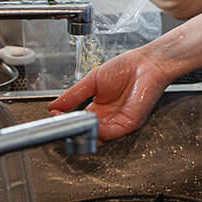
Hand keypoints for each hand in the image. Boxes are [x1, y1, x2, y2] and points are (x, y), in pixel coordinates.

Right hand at [49, 46, 174, 139]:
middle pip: (85, 133)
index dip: (65, 121)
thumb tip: (54, 106)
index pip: (78, 121)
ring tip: (73, 122)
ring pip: (96, 137)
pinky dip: (97, 131)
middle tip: (60, 125)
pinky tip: (90, 121)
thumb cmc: (126, 67)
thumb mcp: (92, 80)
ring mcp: (117, 123)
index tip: (54, 116)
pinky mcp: (128, 125)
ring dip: (83, 132)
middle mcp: (107, 118)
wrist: (146, 63)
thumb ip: (73, 95)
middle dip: (72, 131)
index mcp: (98, 107)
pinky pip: (110, 134)